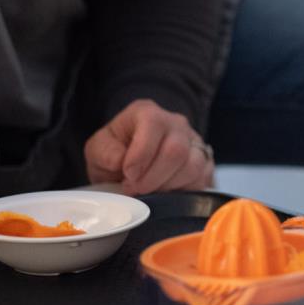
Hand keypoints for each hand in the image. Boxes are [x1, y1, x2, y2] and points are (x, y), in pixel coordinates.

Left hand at [84, 99, 213, 194]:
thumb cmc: (115, 152)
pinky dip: (184, 191)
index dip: (141, 155)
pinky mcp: (204, 161)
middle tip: (135, 189)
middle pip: (176, 150)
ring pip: (192, 166)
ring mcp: (193, 141)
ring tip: (150, 192)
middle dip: (153, 177)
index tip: (127, 175)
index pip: (153, 125)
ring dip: (168, 186)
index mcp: (147, 112)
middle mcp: (175, 123)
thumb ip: (104, 152)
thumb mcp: (98, 149)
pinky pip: (202, 178)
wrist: (132, 160)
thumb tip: (120, 162)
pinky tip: (166, 192)